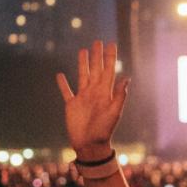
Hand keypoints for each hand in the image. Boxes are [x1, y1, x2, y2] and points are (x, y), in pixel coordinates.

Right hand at [56, 41, 129, 158]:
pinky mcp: (71, 105)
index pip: (108, 70)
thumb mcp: (114, 112)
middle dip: (97, 56)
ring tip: (82, 50)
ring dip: (82, 64)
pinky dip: (63, 84)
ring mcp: (82, 98)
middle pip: (96, 69)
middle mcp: (94, 92)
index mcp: (105, 93)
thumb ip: (119, 95)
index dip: (109, 57)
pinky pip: (66, 91)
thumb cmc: (104, 130)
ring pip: (83, 75)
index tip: (111, 44)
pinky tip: (60, 75)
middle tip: (97, 41)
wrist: (90, 145)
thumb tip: (126, 78)